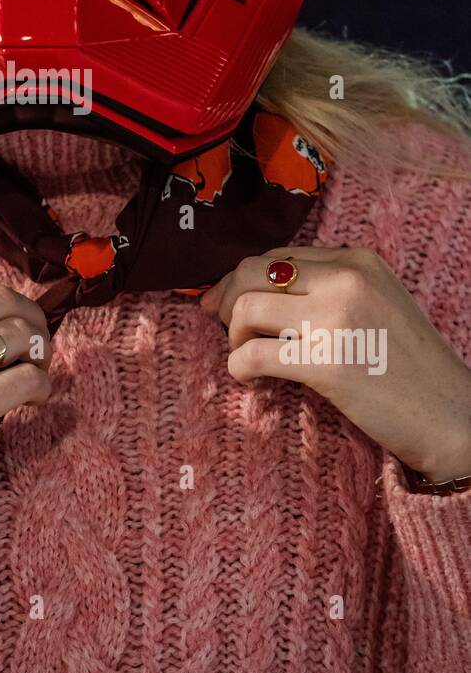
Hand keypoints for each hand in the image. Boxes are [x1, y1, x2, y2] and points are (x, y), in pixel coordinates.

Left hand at [200, 246, 470, 483]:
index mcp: (357, 259)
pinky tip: (249, 379)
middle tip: (224, 327)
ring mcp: (335, 319)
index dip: (242, 279)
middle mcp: (346, 279)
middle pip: (251, 272)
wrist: (452, 415)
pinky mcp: (325, 363)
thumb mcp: (377, 302)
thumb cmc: (409, 366)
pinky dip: (238, 367)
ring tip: (244, 354)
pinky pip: (252, 355)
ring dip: (232, 335)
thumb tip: (253, 289)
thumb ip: (329, 288)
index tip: (227, 303)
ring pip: (245, 308)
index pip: (277, 256)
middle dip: (226, 299)